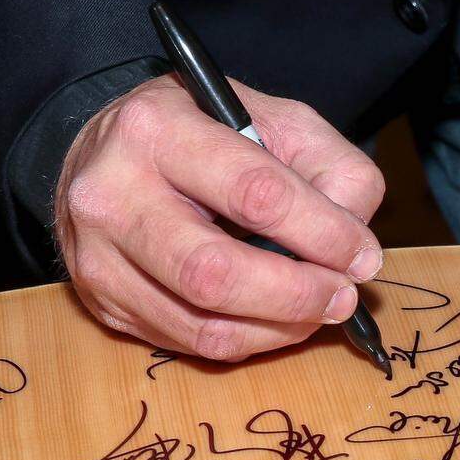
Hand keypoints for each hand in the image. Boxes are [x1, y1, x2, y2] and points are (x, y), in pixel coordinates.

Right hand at [55, 75, 385, 360]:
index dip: (321, 233)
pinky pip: (186, 341)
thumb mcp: (275, 119)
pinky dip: (247, 339)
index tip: (362, 256)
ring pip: (201, 322)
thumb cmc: (206, 130)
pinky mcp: (100, 300)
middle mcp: (112, 193)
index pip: (254, 193)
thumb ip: (332, 169)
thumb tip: (357, 248)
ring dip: (278, 327)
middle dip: (297, 294)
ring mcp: (97, 255)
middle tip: (343, 297)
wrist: (108, 148)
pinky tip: (276, 318)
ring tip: (318, 309)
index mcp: (157, 128)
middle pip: (215, 272)